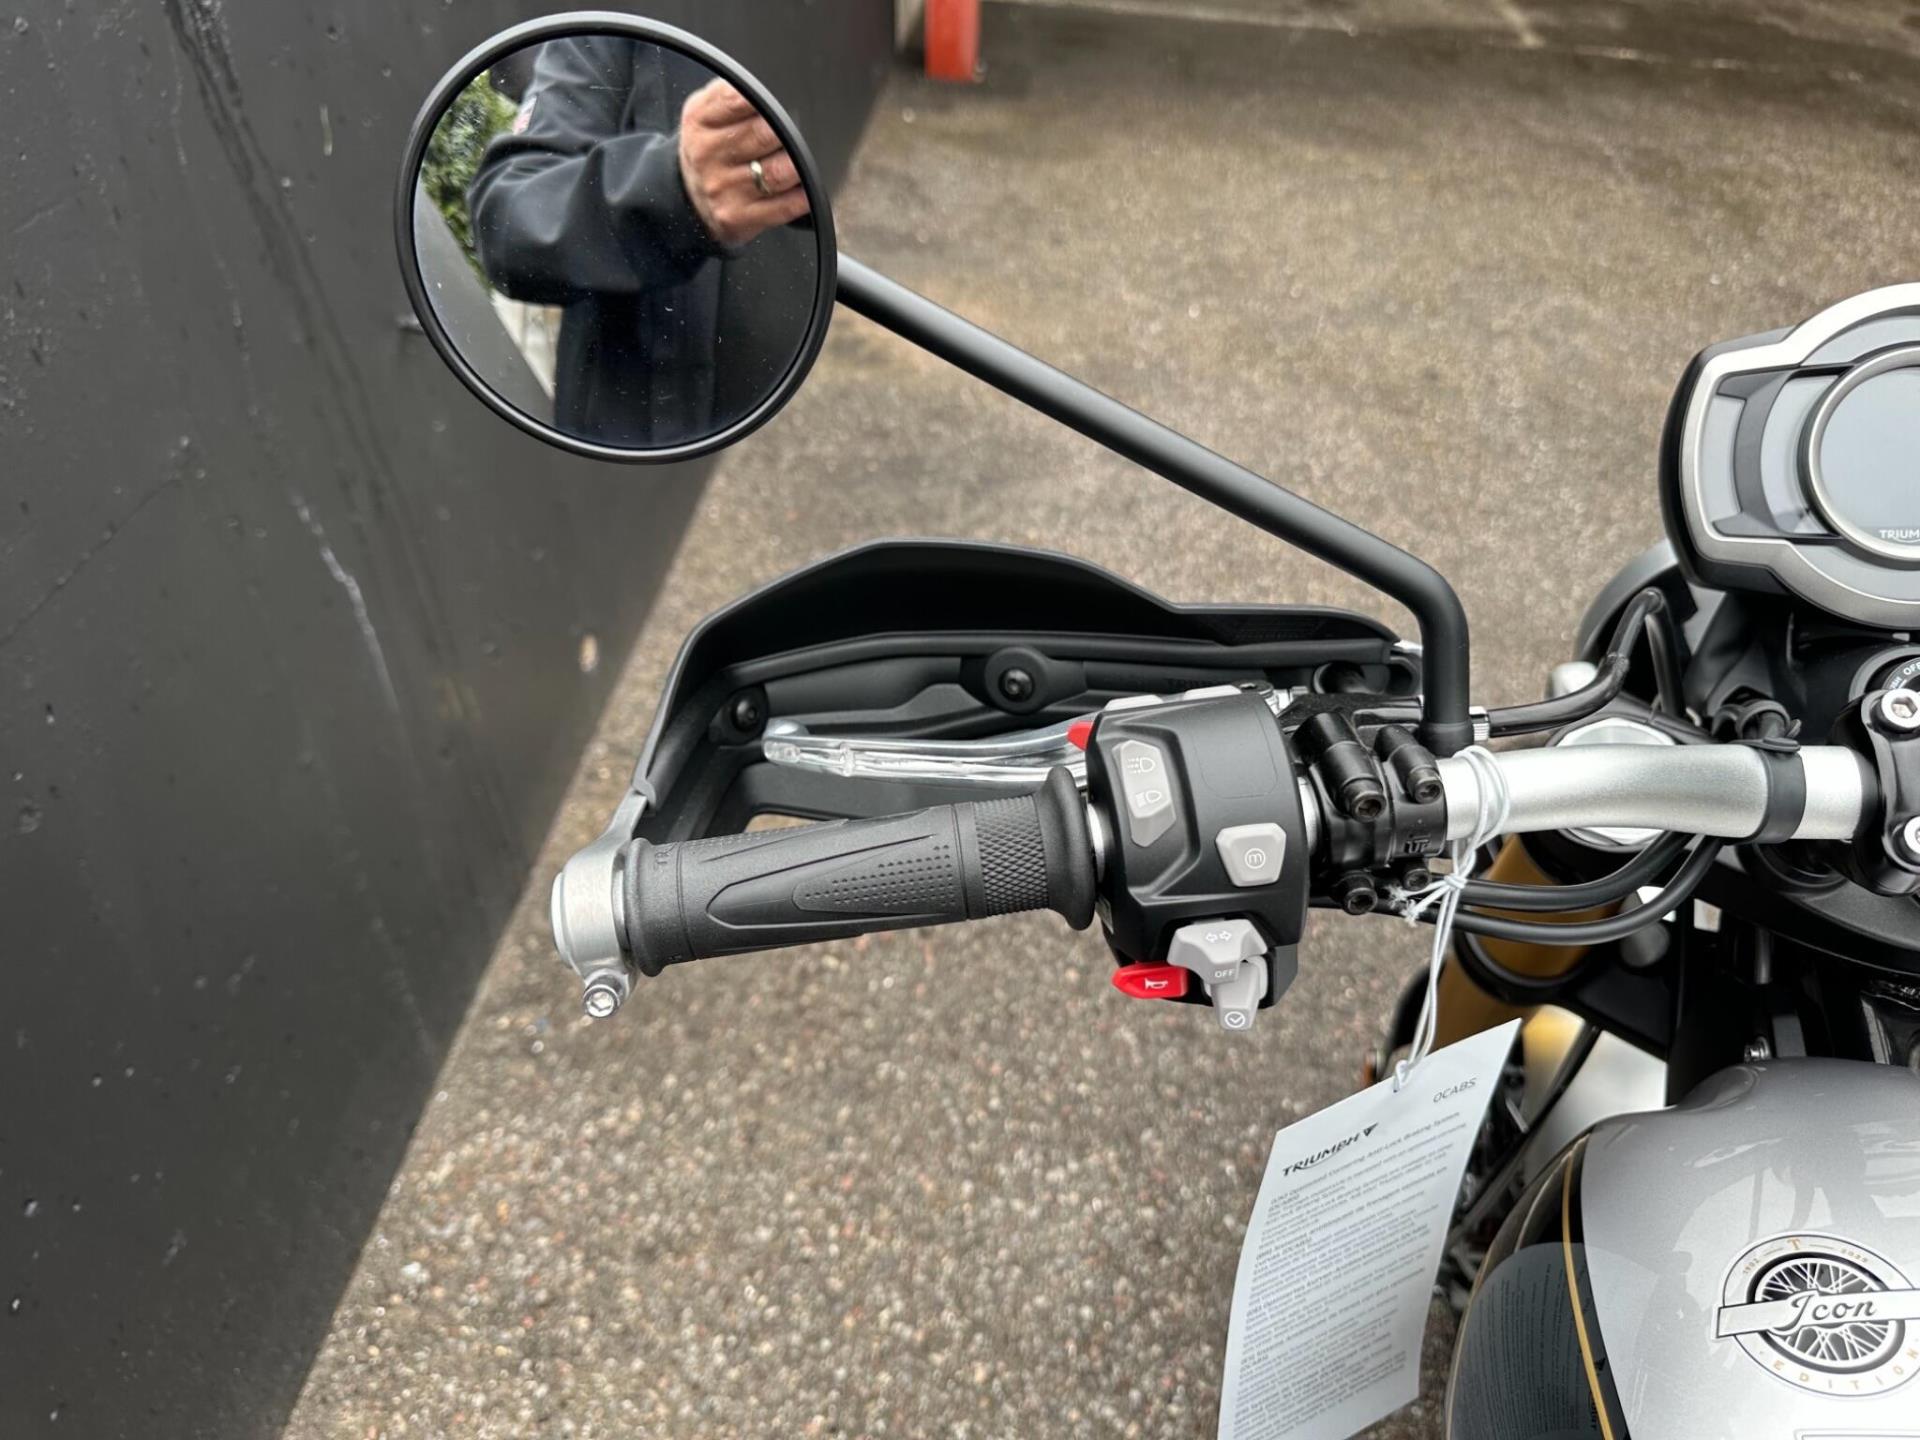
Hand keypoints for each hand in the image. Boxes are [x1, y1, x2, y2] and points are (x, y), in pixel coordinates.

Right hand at [677, 80, 810, 248]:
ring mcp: (723, 189)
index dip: (767, 98)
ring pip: (777, 172)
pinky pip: (784, 207)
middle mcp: (708, 154)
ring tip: (805, 157)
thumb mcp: (704, 113)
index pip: (737, 99)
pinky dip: (803, 196)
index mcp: (700, 121)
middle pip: (764, 134)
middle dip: (789, 130)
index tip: (784, 99)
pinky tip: (808, 187)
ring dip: (799, 164)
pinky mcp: (739, 218)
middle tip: (802, 128)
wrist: (687, 199)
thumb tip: (772, 81)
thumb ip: (731, 93)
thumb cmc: (708, 148)